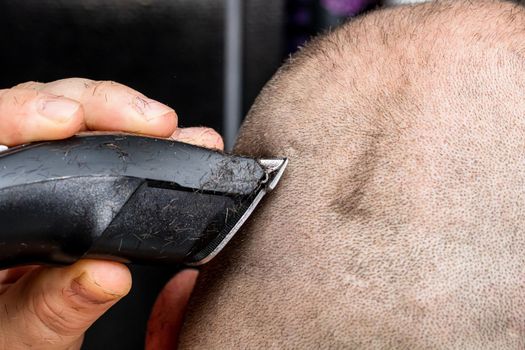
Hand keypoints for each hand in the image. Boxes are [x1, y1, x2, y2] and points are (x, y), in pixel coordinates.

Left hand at [0, 78, 222, 349]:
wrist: (20, 340)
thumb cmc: (7, 335)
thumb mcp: (21, 335)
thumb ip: (53, 307)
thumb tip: (104, 273)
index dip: (23, 113)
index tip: (67, 121)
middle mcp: (7, 182)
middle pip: (39, 109)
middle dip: (98, 105)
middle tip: (151, 122)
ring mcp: (40, 178)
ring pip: (76, 119)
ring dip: (127, 119)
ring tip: (170, 131)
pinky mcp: (71, 182)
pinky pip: (103, 144)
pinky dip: (142, 141)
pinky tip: (171, 142)